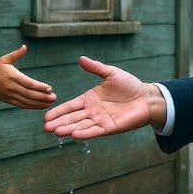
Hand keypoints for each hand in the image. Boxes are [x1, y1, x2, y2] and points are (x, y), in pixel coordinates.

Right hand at [0, 45, 55, 108]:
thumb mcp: (4, 59)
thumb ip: (16, 54)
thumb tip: (24, 47)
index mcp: (12, 76)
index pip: (28, 83)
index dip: (39, 87)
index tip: (49, 88)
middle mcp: (11, 87)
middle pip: (29, 94)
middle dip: (42, 97)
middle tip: (54, 97)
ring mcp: (10, 95)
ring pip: (27, 101)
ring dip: (39, 103)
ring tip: (50, 103)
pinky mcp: (9, 101)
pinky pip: (22, 105)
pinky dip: (32, 106)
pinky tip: (41, 106)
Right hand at [43, 56, 165, 139]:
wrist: (146, 97)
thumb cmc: (129, 85)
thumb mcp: (111, 73)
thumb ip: (96, 68)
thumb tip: (81, 58)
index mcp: (89, 99)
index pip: (70, 106)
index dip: (59, 111)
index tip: (46, 117)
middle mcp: (92, 111)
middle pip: (72, 118)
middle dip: (59, 123)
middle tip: (46, 128)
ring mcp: (100, 120)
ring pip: (81, 126)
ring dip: (68, 129)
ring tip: (55, 132)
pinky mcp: (110, 127)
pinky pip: (95, 131)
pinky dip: (85, 133)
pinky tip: (74, 135)